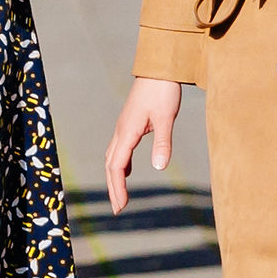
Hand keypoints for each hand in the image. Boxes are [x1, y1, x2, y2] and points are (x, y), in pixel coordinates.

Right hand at [102, 77, 181, 214]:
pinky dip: (120, 164)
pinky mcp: (129, 123)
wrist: (159, 69)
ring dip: (115, 177)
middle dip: (113, 187)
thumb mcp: (166, 119)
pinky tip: (128, 170)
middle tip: (118, 208)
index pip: (117, 166)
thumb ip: (163, 143)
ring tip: (120, 195)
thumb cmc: (163, 91)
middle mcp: (121, 131)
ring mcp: (123, 127)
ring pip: (112, 157)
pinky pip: (119, 149)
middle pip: (110, 165)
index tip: (122, 206)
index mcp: (127, 132)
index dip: (118, 188)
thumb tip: (159, 168)